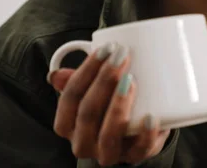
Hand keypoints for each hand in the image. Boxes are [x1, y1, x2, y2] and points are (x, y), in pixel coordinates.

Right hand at [47, 43, 170, 165]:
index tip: (106, 49)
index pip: (70, 96)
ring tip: (131, 81)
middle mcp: (82, 143)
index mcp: (68, 125)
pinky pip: (139, 150)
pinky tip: (151, 116)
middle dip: (104, 81)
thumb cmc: (109, 105)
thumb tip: (55, 75)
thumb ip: (76, 81)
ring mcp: (108, 153)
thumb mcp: (92, 91)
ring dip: (118, 105)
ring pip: (108, 134)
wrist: (137, 129)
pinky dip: (145, 134)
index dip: (86, 71)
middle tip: (122, 56)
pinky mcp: (135, 156)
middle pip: (88, 113)